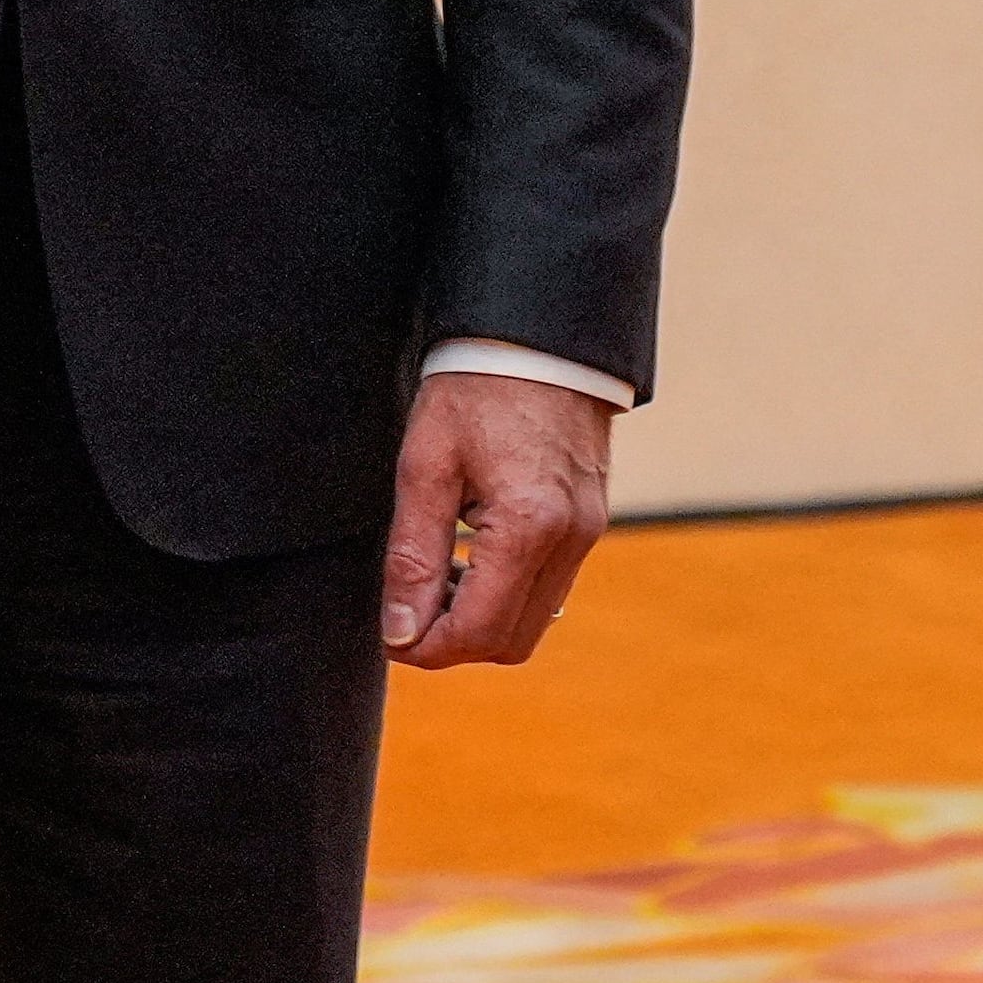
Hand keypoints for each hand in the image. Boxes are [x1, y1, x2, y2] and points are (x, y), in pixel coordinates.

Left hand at [383, 373, 614, 667]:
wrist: (539, 335)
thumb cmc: (476, 388)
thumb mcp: (425, 465)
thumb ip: (412, 555)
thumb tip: (401, 632)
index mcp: (529, 524)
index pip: (476, 633)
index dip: (424, 648)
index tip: (391, 630)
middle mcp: (571, 538)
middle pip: (510, 643)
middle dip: (454, 641)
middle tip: (411, 603)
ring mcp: (588, 531)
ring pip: (534, 622)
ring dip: (482, 619)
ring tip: (439, 571)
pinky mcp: (591, 520)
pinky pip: (550, 587)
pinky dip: (508, 592)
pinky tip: (473, 553)